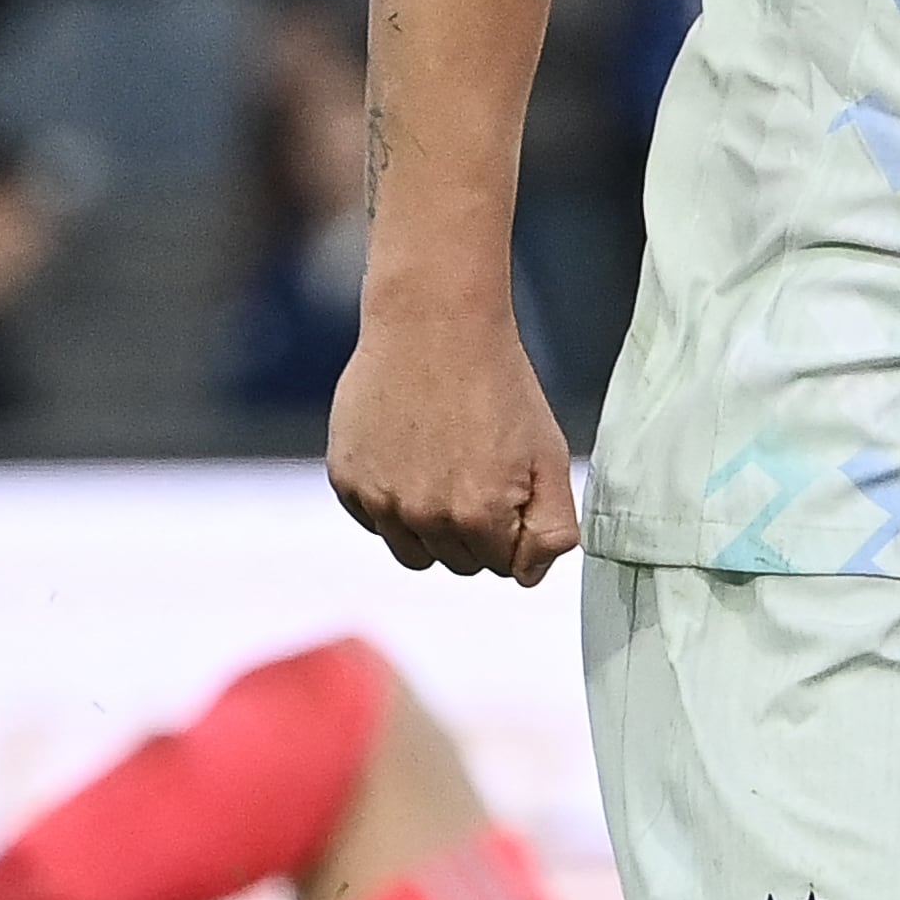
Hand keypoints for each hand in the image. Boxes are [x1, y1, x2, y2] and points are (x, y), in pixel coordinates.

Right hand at [326, 305, 579, 586]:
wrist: (433, 323)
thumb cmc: (499, 385)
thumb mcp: (549, 454)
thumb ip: (552, 528)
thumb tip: (530, 576)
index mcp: (479, 516)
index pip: (505, 567)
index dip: (514, 528)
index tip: (511, 483)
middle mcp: (423, 517)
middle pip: (459, 563)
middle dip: (475, 530)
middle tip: (479, 468)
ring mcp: (379, 501)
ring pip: (413, 551)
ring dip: (432, 525)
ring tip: (445, 466)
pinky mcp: (346, 481)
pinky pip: (375, 521)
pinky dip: (392, 503)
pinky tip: (409, 454)